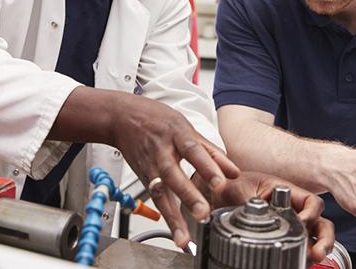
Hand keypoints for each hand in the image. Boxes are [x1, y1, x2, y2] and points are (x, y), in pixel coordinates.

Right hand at [110, 95, 239, 247]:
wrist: (122, 118)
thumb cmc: (156, 120)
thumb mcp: (186, 127)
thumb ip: (211, 152)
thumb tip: (233, 172)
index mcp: (176, 134)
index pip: (193, 151)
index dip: (206, 167)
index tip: (220, 183)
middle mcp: (161, 152)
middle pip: (173, 175)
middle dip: (188, 196)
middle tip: (202, 213)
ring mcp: (149, 166)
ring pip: (160, 193)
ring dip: (173, 217)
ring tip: (184, 237)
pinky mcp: (143, 178)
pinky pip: (155, 200)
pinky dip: (166, 217)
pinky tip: (177, 234)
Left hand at [192, 171, 334, 263]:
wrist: (211, 193)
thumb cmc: (227, 185)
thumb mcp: (239, 190)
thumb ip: (252, 202)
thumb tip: (260, 215)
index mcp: (285, 192)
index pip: (311, 202)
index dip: (311, 213)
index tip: (302, 223)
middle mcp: (290, 209)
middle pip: (319, 223)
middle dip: (323, 238)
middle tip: (317, 251)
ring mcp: (286, 225)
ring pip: (312, 238)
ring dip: (317, 249)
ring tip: (312, 258)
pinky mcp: (278, 239)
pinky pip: (295, 248)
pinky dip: (300, 256)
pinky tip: (298, 262)